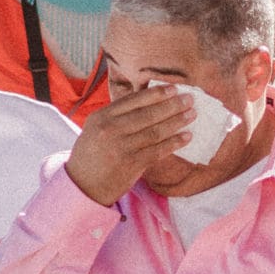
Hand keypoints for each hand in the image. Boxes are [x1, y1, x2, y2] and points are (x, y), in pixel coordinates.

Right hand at [65, 82, 196, 206]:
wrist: (82, 185)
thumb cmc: (92, 154)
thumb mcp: (95, 128)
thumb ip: (117, 115)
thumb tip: (149, 101)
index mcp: (101, 116)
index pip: (133, 100)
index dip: (156, 94)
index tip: (174, 89)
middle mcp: (110, 130)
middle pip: (147, 114)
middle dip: (172, 105)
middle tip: (189, 100)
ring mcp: (121, 147)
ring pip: (155, 131)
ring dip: (177, 122)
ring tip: (192, 115)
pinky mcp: (131, 164)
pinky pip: (157, 151)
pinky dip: (174, 143)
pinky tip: (186, 137)